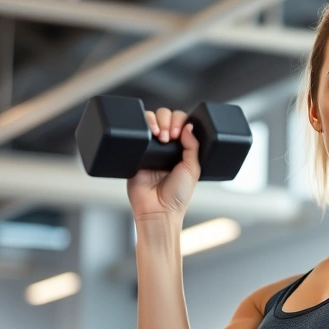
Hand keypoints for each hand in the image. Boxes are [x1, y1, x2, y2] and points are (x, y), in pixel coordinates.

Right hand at [127, 107, 200, 221]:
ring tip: (159, 136)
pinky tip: (148, 133)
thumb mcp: (192, 169)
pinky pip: (136, 133)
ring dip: (155, 121)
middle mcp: (166, 147)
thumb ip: (192, 147)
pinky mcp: (135, 153)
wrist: (158, 210)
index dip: (180, 121)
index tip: (179, 132)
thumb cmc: (177, 196)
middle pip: (165, 118)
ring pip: (150, 121)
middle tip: (169, 135)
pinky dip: (141, 126)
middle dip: (167, 120)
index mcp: (182, 149)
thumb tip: (189, 126)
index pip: (181, 124)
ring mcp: (150, 149)